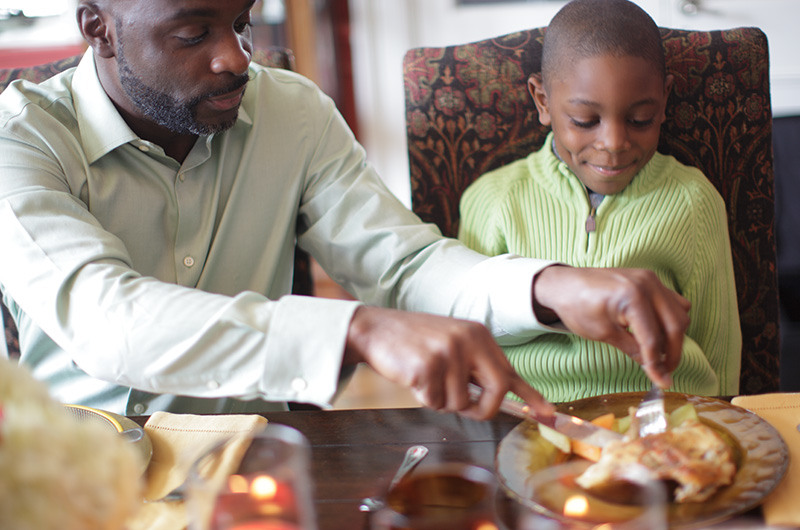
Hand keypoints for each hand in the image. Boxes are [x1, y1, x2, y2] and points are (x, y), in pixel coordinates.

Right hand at [344, 306, 553, 419]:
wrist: (376, 329)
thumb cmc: (415, 341)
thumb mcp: (454, 344)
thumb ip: (477, 367)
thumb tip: (504, 395)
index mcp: (479, 335)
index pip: (510, 370)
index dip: (530, 395)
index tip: (548, 413)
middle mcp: (468, 340)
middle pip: (497, 390)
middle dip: (483, 409)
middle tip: (468, 409)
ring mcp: (448, 352)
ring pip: (460, 402)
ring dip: (442, 400)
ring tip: (426, 378)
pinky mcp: (426, 366)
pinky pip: (435, 401)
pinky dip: (424, 398)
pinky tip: (413, 377)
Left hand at [532, 266, 690, 387]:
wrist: (566, 284)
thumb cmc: (578, 307)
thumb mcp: (604, 333)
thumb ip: (633, 350)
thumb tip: (656, 371)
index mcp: (632, 297)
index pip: (653, 337)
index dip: (657, 363)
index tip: (662, 382)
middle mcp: (647, 284)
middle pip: (675, 325)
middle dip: (672, 353)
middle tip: (664, 372)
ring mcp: (651, 279)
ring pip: (680, 313)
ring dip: (674, 337)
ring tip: (660, 354)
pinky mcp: (651, 279)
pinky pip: (674, 301)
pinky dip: (672, 319)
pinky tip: (658, 332)